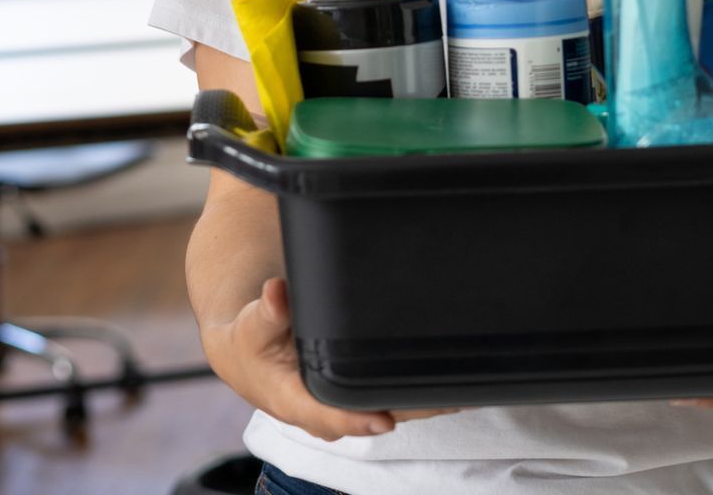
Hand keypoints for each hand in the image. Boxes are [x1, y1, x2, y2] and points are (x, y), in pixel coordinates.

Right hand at [201, 278, 458, 439]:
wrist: (250, 357)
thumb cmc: (252, 342)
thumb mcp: (253, 324)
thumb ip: (268, 311)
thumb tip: (277, 292)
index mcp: (295, 400)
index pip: (330, 417)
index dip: (357, 420)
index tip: (384, 419)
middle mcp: (324, 413)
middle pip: (372, 417)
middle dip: (409, 409)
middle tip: (449, 396)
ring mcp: (344, 410)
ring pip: (388, 411)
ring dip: (422, 404)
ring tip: (462, 389)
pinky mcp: (357, 402)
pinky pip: (389, 402)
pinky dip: (416, 394)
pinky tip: (447, 381)